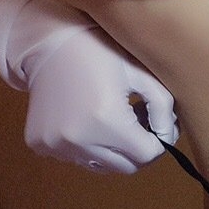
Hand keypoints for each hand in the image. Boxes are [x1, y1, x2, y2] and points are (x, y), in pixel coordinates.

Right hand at [23, 18, 178, 173]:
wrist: (49, 42)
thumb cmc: (100, 51)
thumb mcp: (140, 72)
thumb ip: (163, 106)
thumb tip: (168, 137)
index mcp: (107, 121)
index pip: (147, 155)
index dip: (157, 141)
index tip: (153, 122)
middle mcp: (79, 141)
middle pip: (126, 167)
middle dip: (137, 147)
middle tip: (135, 118)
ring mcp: (57, 146)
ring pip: (100, 165)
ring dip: (112, 149)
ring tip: (110, 117)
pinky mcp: (41, 145)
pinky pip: (75, 158)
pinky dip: (86, 145)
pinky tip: (84, 117)